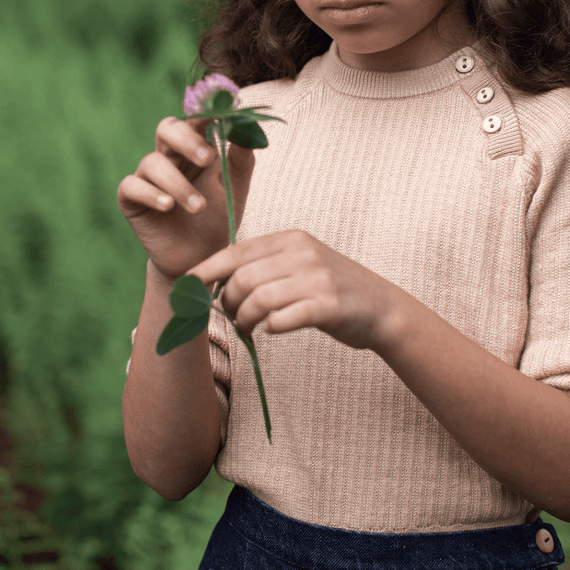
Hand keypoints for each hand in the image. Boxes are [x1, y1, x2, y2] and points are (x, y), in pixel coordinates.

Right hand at [117, 116, 254, 281]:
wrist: (201, 258)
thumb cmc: (218, 218)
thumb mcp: (235, 189)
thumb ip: (241, 159)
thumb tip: (250, 129)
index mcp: (194, 149)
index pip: (194, 120)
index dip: (203, 113)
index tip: (219, 115)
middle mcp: (169, 157)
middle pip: (167, 128)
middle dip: (186, 139)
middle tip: (207, 159)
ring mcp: (148, 177)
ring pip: (152, 162)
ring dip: (178, 183)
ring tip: (198, 207)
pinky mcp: (131, 200)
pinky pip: (131, 186)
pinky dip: (150, 194)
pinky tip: (168, 206)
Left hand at [187, 229, 400, 349]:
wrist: (382, 308)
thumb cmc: (333, 289)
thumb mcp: (301, 263)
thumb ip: (266, 266)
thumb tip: (216, 282)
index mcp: (292, 239)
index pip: (236, 252)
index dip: (207, 271)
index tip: (188, 289)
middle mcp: (303, 253)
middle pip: (242, 278)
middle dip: (227, 303)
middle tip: (232, 317)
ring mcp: (317, 278)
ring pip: (258, 299)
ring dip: (244, 319)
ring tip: (248, 327)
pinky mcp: (327, 306)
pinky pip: (282, 319)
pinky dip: (270, 328)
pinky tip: (273, 330)